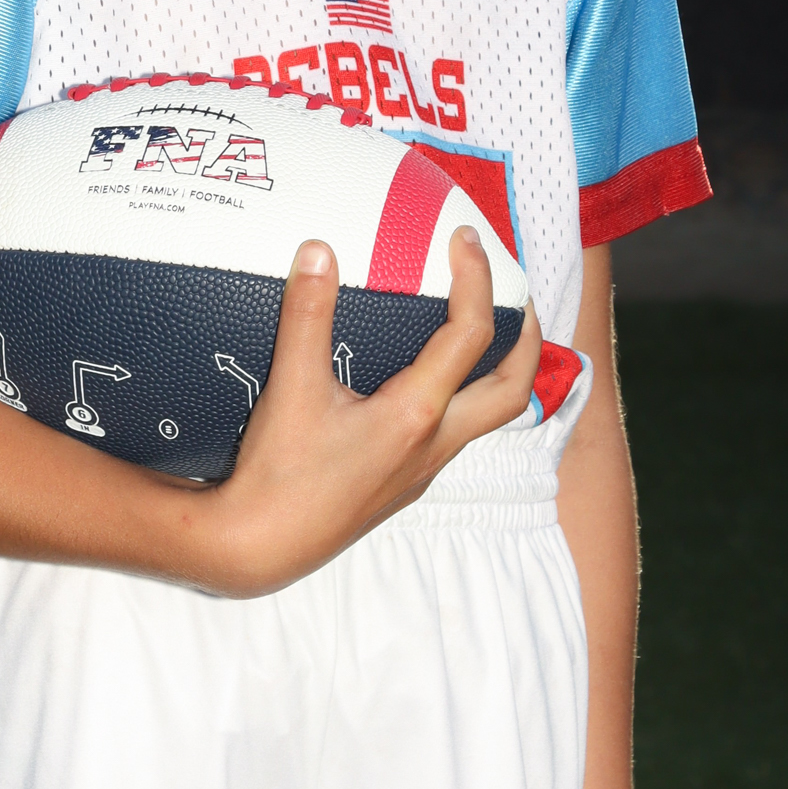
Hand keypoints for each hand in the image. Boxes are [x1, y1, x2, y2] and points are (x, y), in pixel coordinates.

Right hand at [192, 228, 542, 597]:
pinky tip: (422, 382)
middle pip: (512, 391)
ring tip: (480, 332)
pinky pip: (451, 434)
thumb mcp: (290, 387)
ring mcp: (422, 470)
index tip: (464, 240)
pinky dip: (458, 398)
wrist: (261, 548)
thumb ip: (308, 315)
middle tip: (516, 295)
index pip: (471, 334)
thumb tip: (320, 251)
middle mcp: (434, 444)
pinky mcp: (403, 484)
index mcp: (416, 414)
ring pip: (485, 419)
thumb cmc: (277, 473)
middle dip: (527, 340)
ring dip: (496, 373)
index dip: (476, 279)